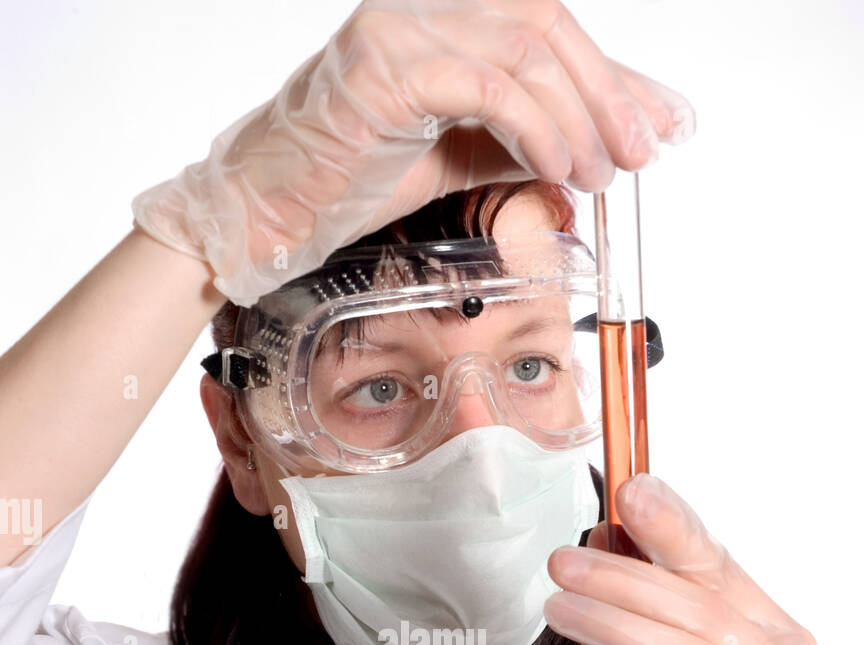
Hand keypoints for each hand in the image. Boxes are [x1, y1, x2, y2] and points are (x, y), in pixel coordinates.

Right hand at [132, 0, 694, 305]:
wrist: (275, 210)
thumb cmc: (357, 180)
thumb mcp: (468, 153)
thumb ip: (533, 137)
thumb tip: (612, 145)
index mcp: (445, 13)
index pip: (548, 25)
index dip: (614, 74)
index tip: (660, 124)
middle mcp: (424, 4)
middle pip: (546, 22)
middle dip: (607, 92)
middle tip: (639, 152)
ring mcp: (402, 28)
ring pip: (526, 50)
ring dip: (577, 117)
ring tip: (596, 173)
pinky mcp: (388, 67)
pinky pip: (489, 87)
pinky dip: (537, 130)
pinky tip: (556, 170)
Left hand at [543, 472, 819, 644]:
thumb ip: (647, 605)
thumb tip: (610, 533)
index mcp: (780, 640)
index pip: (724, 572)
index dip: (677, 530)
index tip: (631, 492)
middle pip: (703, 611)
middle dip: (625, 579)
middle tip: (563, 564)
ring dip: (618, 624)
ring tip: (561, 608)